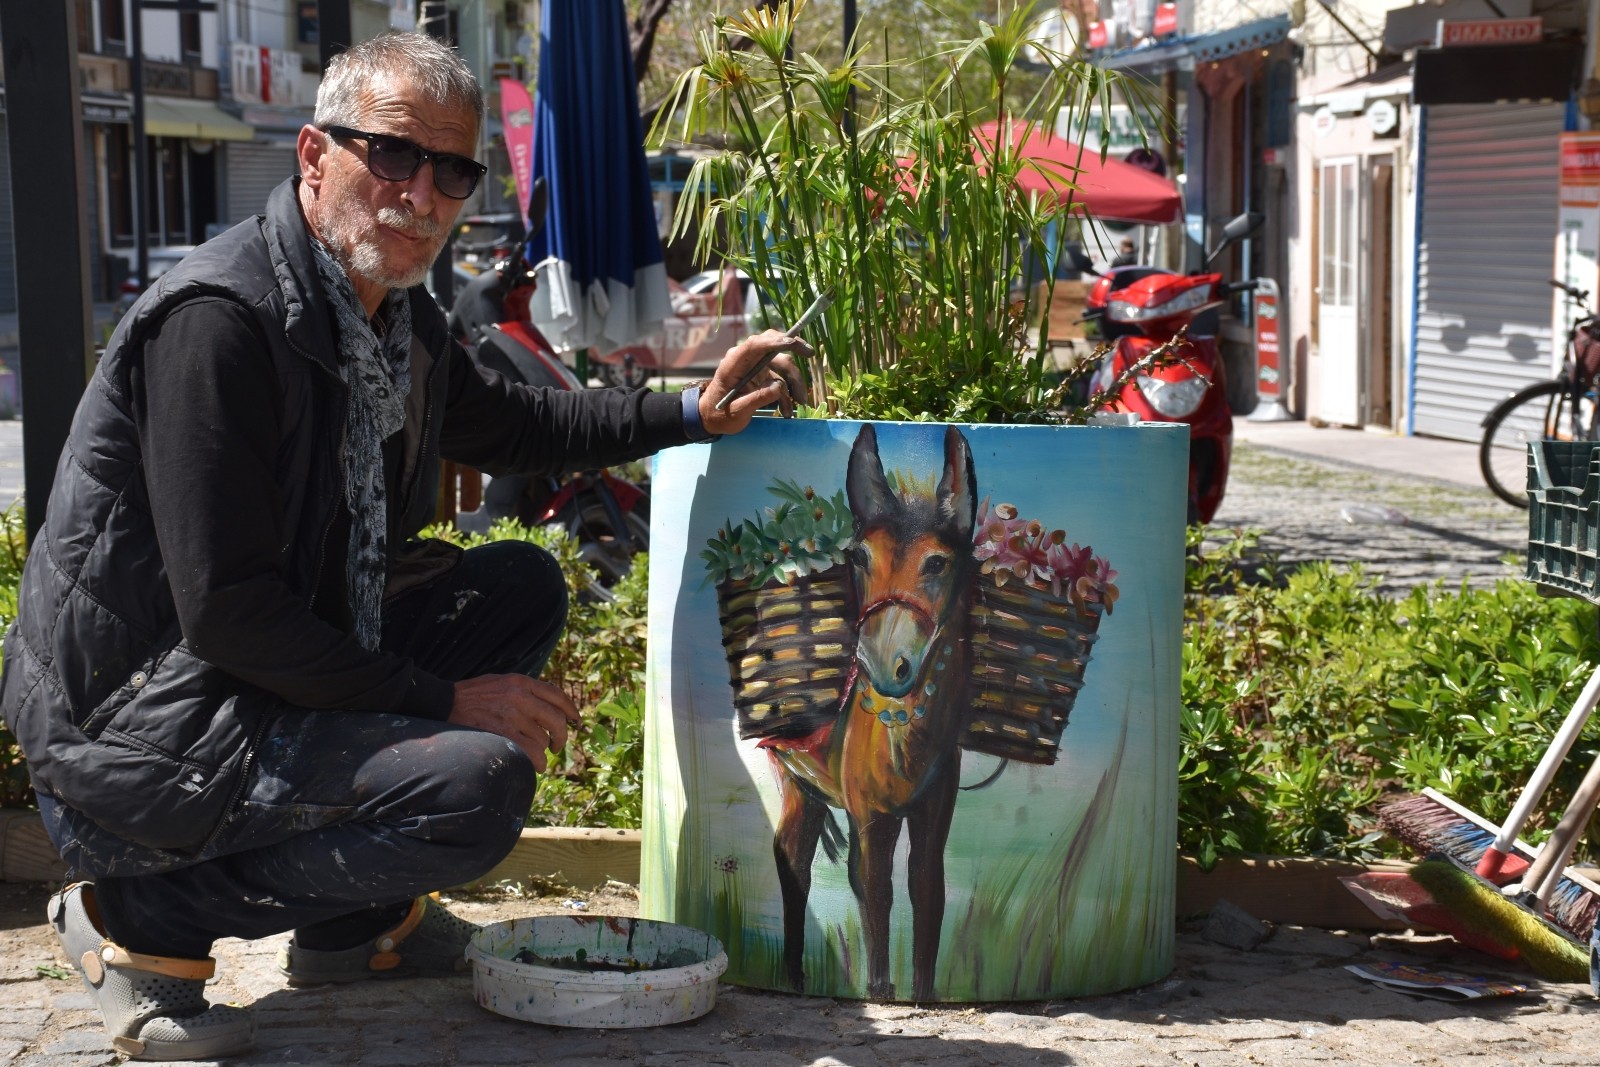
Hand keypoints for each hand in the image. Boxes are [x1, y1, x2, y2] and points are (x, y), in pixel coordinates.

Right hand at [447, 674, 578, 772]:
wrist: (443, 703)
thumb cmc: (472, 695)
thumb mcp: (500, 682)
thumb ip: (523, 690)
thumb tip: (548, 705)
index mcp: (521, 682)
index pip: (556, 695)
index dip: (570, 710)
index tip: (576, 721)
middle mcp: (520, 696)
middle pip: (556, 720)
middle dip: (562, 737)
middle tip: (557, 746)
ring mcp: (511, 716)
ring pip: (543, 739)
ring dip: (545, 753)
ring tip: (540, 757)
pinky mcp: (502, 734)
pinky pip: (531, 752)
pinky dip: (537, 762)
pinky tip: (536, 765)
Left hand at [700, 330, 811, 433]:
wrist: (712, 419)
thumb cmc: (719, 415)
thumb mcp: (736, 411)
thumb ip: (756, 399)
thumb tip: (778, 388)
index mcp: (734, 363)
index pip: (754, 345)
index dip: (773, 341)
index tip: (792, 342)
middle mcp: (747, 360)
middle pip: (774, 348)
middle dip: (794, 352)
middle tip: (811, 354)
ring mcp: (757, 367)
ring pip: (782, 366)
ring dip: (795, 383)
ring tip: (800, 403)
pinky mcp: (763, 376)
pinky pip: (781, 380)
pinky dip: (788, 394)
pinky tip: (787, 411)